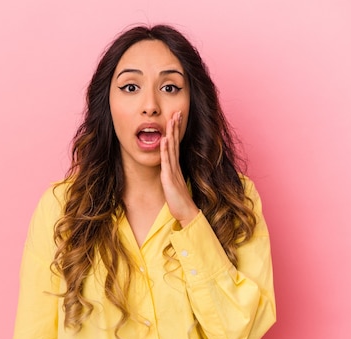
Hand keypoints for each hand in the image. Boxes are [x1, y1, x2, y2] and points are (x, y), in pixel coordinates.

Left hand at [160, 111, 198, 227]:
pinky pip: (167, 162)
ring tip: (171, 120)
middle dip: (175, 127)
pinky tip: (164, 140)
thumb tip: (168, 169)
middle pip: (175, 143)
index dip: (175, 132)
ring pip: (171, 149)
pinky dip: (165, 150)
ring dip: (171, 134)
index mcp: (176, 167)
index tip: (176, 119)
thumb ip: (171, 175)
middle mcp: (175, 167)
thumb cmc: (179, 201)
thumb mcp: (173, 185)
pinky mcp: (170, 179)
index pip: (175, 146)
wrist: (186, 213)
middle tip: (177, 112)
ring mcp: (173, 171)